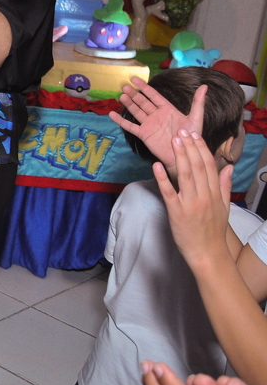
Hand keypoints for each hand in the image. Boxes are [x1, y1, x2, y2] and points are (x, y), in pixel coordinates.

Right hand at [108, 77, 206, 175]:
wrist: (184, 156)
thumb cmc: (191, 139)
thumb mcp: (196, 119)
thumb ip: (198, 103)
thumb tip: (204, 86)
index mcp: (168, 110)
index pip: (154, 96)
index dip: (144, 87)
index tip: (134, 79)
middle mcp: (157, 115)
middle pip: (142, 102)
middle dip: (134, 94)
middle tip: (125, 86)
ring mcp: (149, 124)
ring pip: (136, 111)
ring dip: (128, 104)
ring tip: (121, 96)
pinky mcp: (143, 134)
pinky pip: (130, 126)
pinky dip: (121, 121)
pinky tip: (112, 115)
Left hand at [152, 131, 232, 267]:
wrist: (208, 253)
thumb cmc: (214, 231)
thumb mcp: (224, 207)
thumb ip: (224, 186)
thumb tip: (229, 167)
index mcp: (215, 194)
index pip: (209, 166)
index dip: (201, 148)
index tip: (194, 134)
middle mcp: (204, 196)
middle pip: (197, 167)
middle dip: (189, 147)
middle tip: (181, 131)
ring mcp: (191, 204)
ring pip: (185, 175)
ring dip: (179, 156)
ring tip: (173, 141)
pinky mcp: (177, 212)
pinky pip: (169, 192)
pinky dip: (162, 178)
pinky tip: (156, 165)